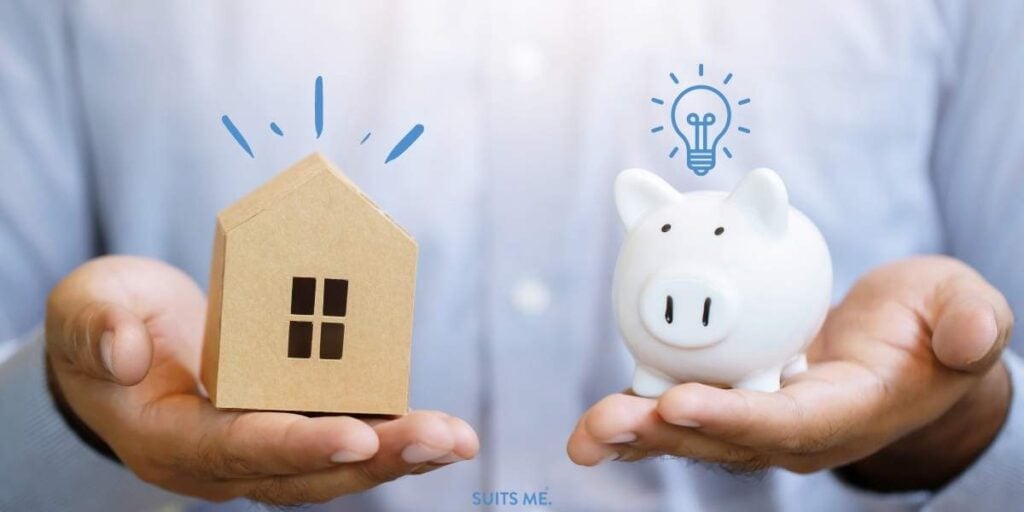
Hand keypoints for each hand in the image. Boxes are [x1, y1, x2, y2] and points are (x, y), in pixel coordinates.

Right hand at [46, 256, 477, 503]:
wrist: (124, 347)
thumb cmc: (106, 324)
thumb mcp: (85, 311)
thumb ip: (98, 328)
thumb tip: (128, 355)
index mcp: (171, 439)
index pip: (238, 449)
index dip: (297, 444)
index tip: (357, 433)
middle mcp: (223, 461)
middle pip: (306, 472)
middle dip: (378, 459)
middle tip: (445, 440)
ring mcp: (261, 449)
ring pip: (335, 464)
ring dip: (399, 454)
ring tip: (458, 438)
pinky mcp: (288, 425)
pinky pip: (343, 435)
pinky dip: (389, 433)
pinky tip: (437, 425)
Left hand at [568, 256, 1012, 490]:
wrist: (903, 354)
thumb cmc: (933, 327)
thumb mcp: (963, 311)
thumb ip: (969, 322)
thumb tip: (970, 336)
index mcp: (847, 413)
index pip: (787, 424)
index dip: (734, 419)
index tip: (680, 405)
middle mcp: (795, 431)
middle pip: (723, 440)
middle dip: (661, 436)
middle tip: (603, 426)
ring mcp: (761, 421)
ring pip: (692, 433)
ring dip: (635, 433)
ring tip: (584, 434)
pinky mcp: (736, 401)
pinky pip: (682, 408)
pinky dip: (639, 407)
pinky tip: (596, 414)